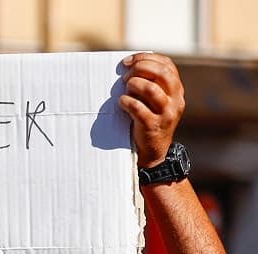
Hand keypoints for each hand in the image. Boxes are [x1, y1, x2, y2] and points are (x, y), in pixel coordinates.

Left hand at [119, 52, 185, 167]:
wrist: (153, 151)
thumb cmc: (147, 121)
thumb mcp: (155, 101)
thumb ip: (149, 84)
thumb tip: (127, 68)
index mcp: (176, 89)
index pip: (167, 64)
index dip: (146, 58)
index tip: (127, 61)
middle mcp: (176, 99)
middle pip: (162, 73)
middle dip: (141, 68)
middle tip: (125, 76)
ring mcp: (166, 113)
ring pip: (152, 89)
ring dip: (134, 85)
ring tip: (125, 89)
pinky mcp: (154, 126)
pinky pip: (139, 109)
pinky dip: (127, 102)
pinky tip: (121, 103)